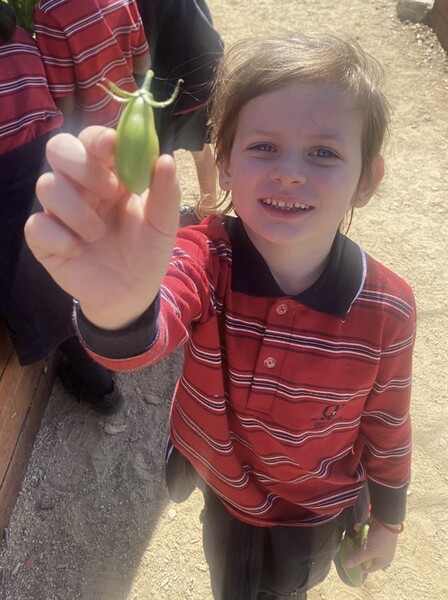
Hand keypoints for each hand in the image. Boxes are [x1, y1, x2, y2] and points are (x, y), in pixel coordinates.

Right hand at [25, 126, 180, 329]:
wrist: (132, 294)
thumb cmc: (146, 252)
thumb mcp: (163, 225)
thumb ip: (166, 193)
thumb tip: (165, 159)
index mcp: (110, 175)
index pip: (93, 140)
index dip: (98, 138)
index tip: (112, 146)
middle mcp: (80, 187)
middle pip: (59, 148)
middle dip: (82, 166)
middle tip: (109, 192)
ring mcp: (60, 212)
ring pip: (46, 185)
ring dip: (77, 210)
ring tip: (99, 234)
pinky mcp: (45, 239)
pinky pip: (36, 225)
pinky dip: (59, 238)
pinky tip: (78, 251)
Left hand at [344, 521, 398, 572]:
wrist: (387, 519)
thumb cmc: (379, 539)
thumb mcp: (367, 550)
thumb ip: (357, 558)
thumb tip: (347, 565)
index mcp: (383, 561)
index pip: (369, 568)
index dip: (358, 567)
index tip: (347, 563)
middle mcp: (382, 552)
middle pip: (366, 555)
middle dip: (356, 552)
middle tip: (346, 550)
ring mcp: (380, 541)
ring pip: (366, 544)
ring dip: (358, 539)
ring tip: (349, 538)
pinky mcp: (377, 531)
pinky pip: (367, 533)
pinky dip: (361, 530)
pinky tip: (356, 526)